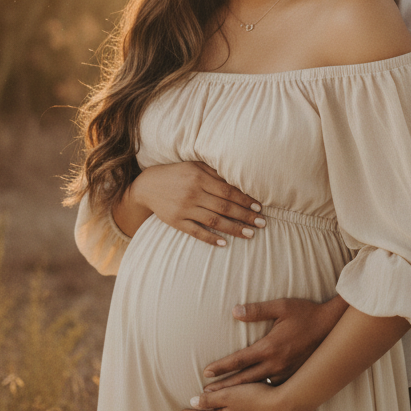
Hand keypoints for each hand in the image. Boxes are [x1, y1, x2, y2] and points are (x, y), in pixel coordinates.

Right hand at [126, 161, 264, 246]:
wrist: (147, 186)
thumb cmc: (177, 174)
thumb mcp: (194, 167)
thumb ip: (215, 172)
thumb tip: (239, 179)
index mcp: (199, 178)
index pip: (228, 191)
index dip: (245, 200)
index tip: (259, 207)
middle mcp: (193, 193)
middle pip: (224, 207)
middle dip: (245, 216)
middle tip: (262, 223)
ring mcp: (184, 209)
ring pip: (213, 221)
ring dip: (234, 229)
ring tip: (250, 234)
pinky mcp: (176, 221)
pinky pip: (196, 232)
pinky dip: (211, 239)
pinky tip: (224, 244)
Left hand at [202, 296, 347, 390]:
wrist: (332, 327)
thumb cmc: (306, 313)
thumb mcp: (281, 306)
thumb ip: (257, 310)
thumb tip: (235, 311)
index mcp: (270, 347)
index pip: (239, 360)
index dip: (221, 367)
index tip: (206, 373)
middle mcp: (276, 364)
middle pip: (244, 380)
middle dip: (224, 388)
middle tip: (205, 396)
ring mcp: (285, 373)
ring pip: (257, 387)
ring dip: (239, 393)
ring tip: (222, 401)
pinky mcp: (292, 376)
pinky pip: (271, 389)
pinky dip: (258, 395)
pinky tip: (250, 400)